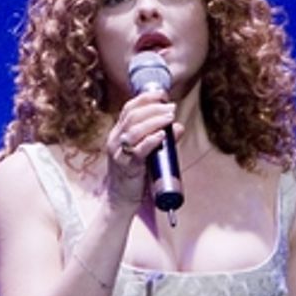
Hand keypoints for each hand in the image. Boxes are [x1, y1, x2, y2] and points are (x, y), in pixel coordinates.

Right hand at [104, 91, 182, 208]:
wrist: (121, 200)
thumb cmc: (134, 175)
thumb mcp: (147, 152)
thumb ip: (162, 138)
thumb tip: (179, 127)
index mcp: (118, 133)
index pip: (129, 108)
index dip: (145, 98)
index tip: (162, 95)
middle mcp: (115, 140)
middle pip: (132, 116)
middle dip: (153, 108)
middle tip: (171, 107)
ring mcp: (118, 153)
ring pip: (134, 130)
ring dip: (154, 121)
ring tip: (170, 117)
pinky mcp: (126, 167)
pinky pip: (137, 151)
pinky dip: (150, 141)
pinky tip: (162, 136)